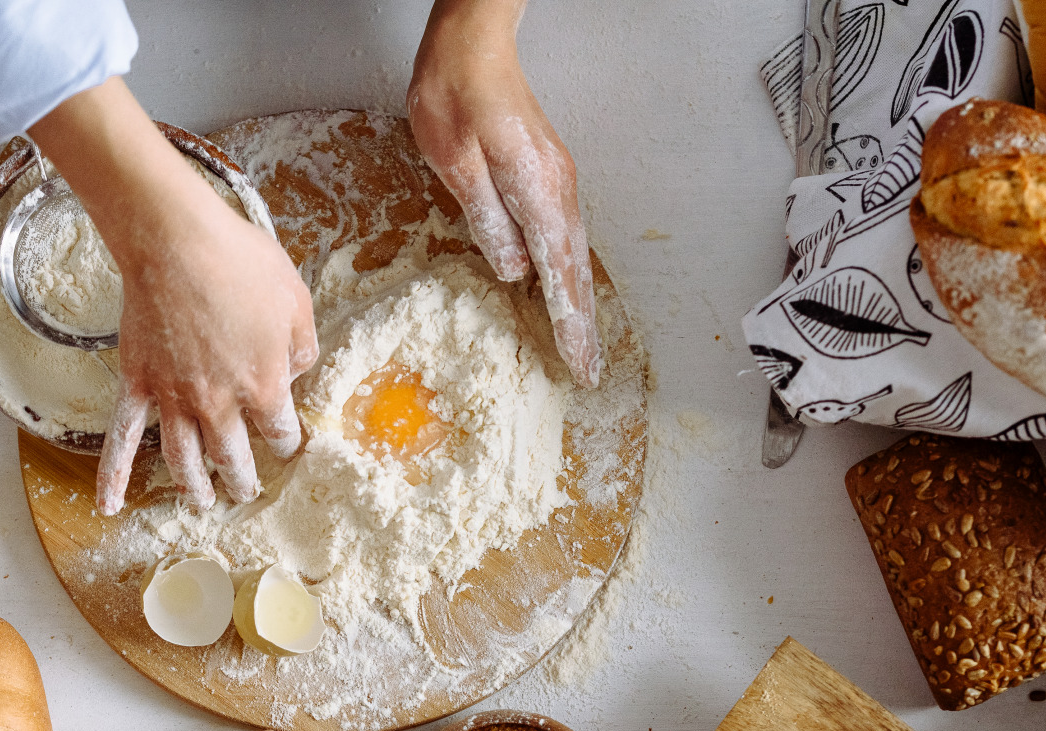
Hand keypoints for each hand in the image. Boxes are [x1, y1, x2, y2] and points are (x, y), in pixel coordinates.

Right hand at [29, 78, 317, 514]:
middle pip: (233, 458)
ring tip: (201, 504)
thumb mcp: (297, 301)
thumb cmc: (240, 263)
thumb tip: (297, 371)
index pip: (281, 433)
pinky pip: (122, 438)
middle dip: (244, 480)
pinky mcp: (137, 384)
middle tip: (247, 492)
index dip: (288, 443)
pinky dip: (113, 477)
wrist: (176, 240)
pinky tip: (108, 506)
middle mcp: (218, 404)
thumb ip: (303, 347)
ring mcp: (173, 398)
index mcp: (264, 387)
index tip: (289, 446)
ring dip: (194, 488)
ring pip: (183, 460)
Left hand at [408, 0, 599, 386]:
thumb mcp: (457, 164)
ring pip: (573, 254)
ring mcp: (557, 180)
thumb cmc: (456, 96)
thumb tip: (514, 271)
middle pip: (576, 271)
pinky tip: (561, 288)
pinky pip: (564, 234)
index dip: (569, 324)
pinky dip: (567, 271)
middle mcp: (558, 190)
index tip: (579, 363)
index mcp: (537, 192)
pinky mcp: (547, 173)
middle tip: (590, 370)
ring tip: (581, 343)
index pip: (558, 274)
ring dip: (578, 302)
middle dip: (583, 325)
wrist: (471, 46)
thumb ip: (488, 221)